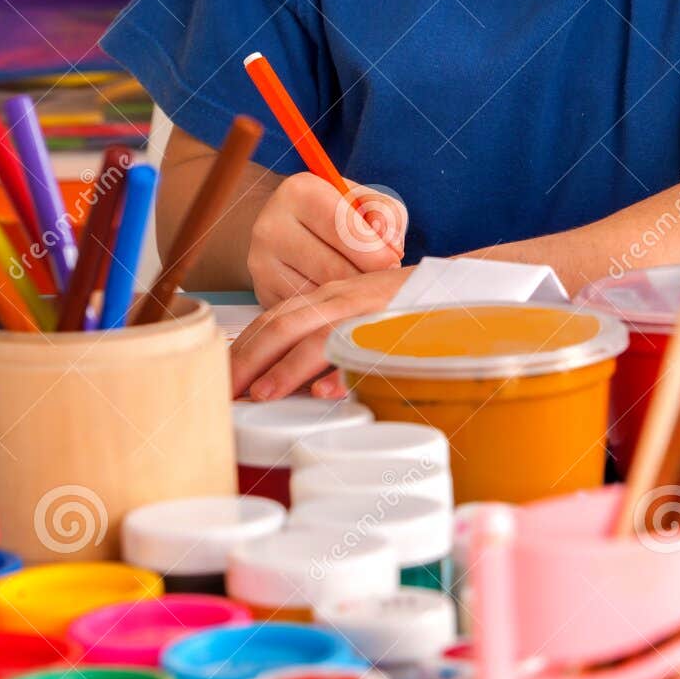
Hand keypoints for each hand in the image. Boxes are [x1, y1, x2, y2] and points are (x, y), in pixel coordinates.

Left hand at [231, 265, 409, 398]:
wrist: (458, 284)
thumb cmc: (404, 308)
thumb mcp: (356, 315)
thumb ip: (324, 340)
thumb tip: (289, 385)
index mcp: (326, 299)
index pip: (272, 319)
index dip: (243, 348)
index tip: (221, 377)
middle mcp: (341, 300)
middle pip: (283, 326)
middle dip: (249, 360)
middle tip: (225, 392)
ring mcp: (367, 312)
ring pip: (318, 336)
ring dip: (287, 368)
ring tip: (263, 394)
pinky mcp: (396, 326)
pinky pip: (365, 350)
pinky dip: (343, 371)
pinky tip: (326, 392)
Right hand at [246, 173, 406, 306]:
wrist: (284, 224)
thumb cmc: (332, 211)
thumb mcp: (362, 200)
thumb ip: (385, 214)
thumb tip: (392, 247)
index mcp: (300, 192)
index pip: (345, 229)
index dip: (376, 252)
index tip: (393, 262)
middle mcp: (272, 226)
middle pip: (332, 267)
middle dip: (365, 278)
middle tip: (381, 280)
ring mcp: (262, 262)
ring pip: (319, 293)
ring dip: (348, 297)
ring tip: (363, 289)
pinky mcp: (262, 291)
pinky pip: (306, 310)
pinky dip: (330, 309)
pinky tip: (342, 299)